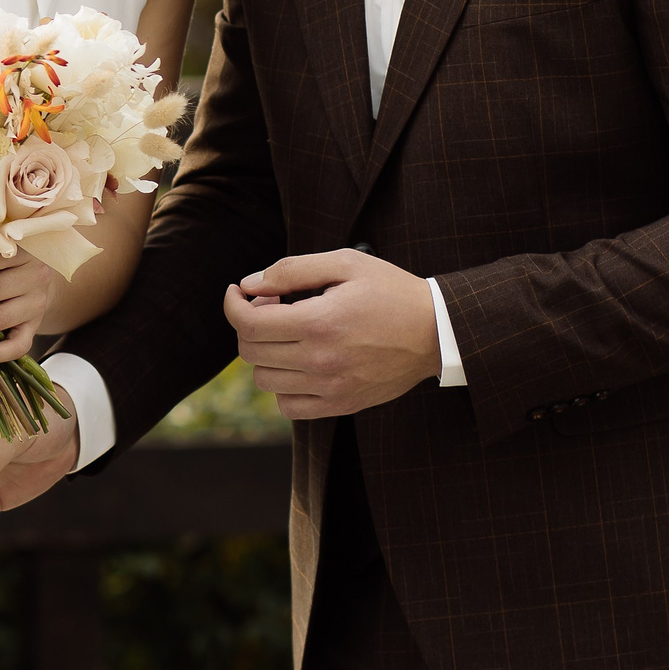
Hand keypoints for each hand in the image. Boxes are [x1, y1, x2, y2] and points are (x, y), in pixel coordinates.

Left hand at [225, 248, 439, 418]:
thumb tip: (249, 285)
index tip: (238, 292)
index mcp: (318, 322)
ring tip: (287, 333)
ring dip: (265, 354)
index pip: (247, 323)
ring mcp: (330, 388)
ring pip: (264, 380)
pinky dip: (283, 386)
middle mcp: (320, 360)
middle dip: (249, 324)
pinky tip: (298, 363)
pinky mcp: (341, 405)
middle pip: (250, 351)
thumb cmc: (390, 291)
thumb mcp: (345, 263)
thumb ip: (291, 270)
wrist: (436, 331)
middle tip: (271, 307)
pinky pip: (288, 406)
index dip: (232, 305)